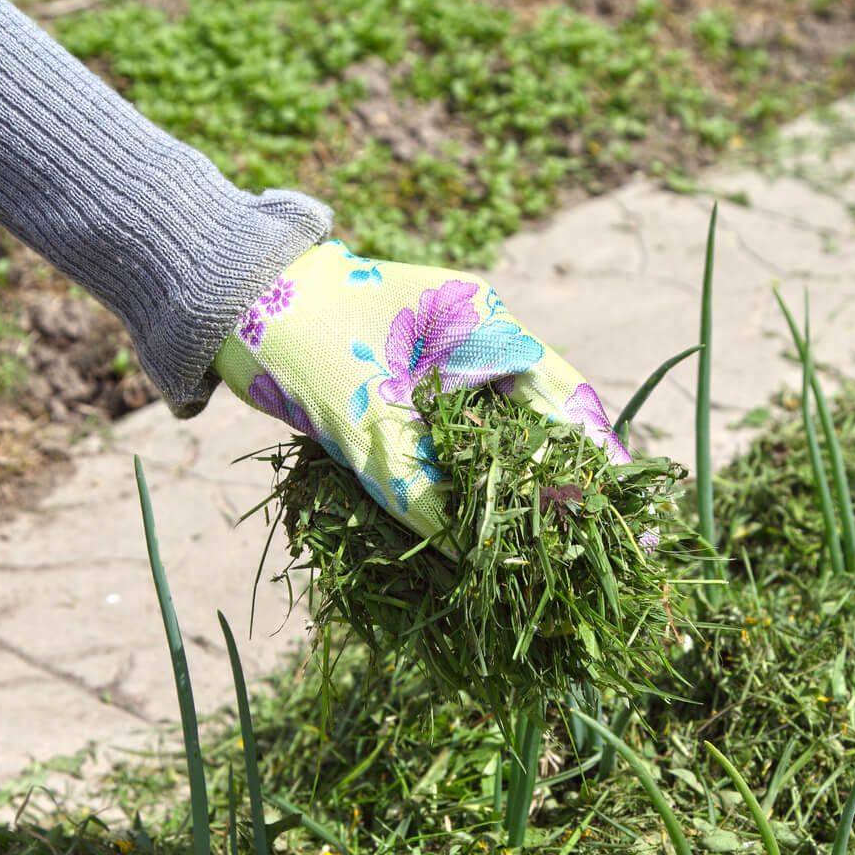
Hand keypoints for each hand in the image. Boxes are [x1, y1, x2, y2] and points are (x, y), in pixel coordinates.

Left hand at [212, 241, 629, 537]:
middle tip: (599, 549)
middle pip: (550, 422)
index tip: (627, 516)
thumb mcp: (363, 420)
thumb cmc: (297, 339)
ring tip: (552, 551)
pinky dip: (476, 480)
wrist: (227, 295)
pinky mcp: (414, 385)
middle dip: (572, 486)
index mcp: (490, 327)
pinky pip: (463, 438)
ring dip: (525, 489)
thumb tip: (477, 559)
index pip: (572, 403)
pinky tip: (485, 525)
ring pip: (508, 435)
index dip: (601, 465)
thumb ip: (420, 487)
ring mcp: (449, 361)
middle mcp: (482, 340)